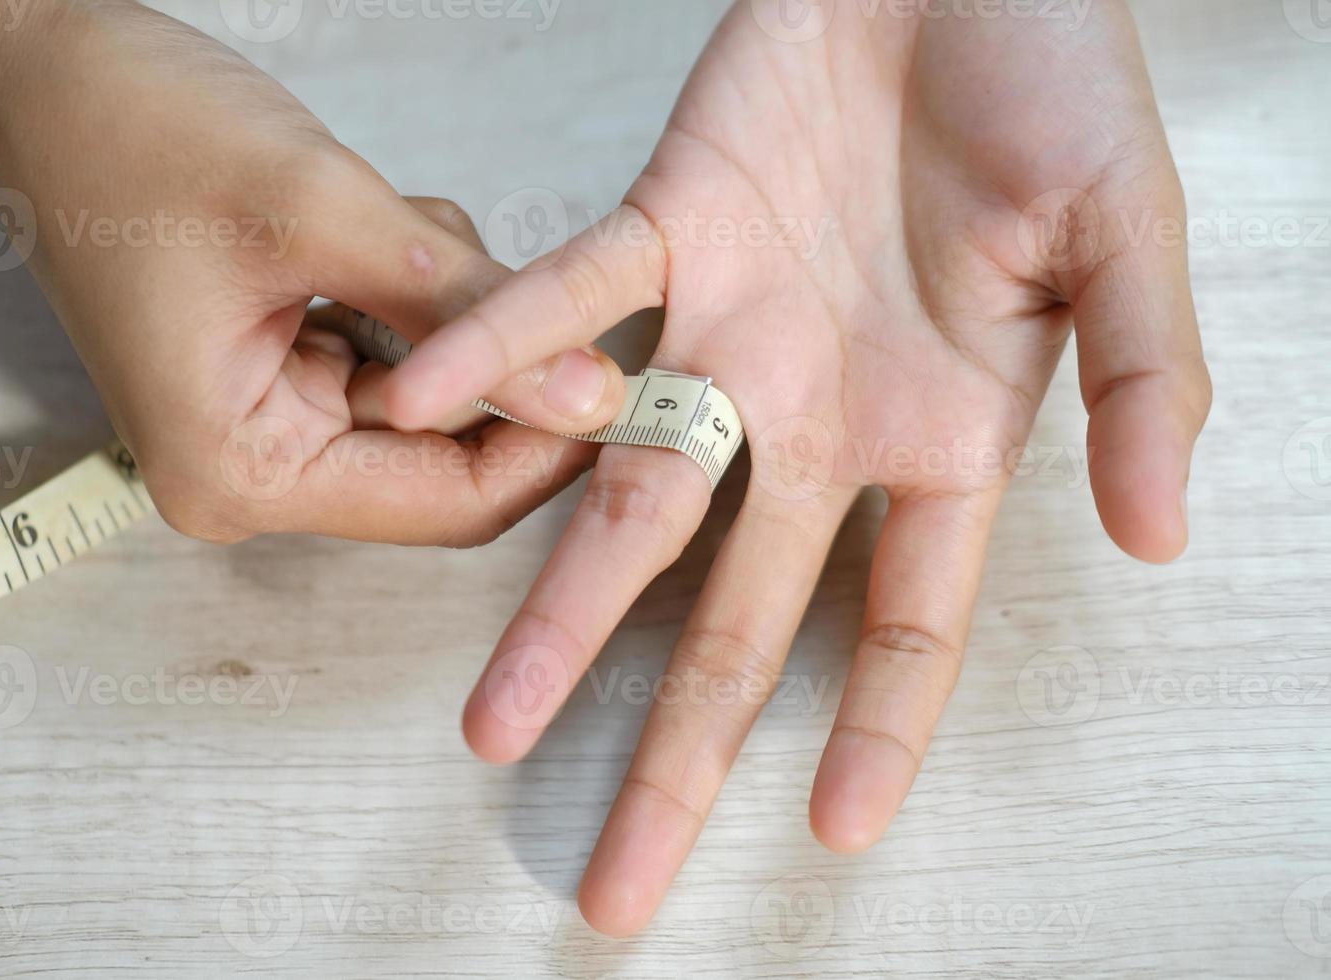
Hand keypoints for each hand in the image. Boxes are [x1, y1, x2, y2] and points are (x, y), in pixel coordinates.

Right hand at [0, 0, 626, 544]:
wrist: (39, 67)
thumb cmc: (127, 130)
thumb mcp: (320, 214)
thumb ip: (463, 312)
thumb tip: (586, 392)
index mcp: (239, 471)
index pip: (446, 503)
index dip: (548, 449)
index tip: (627, 383)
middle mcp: (248, 470)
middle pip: (442, 456)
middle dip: (491, 359)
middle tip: (532, 279)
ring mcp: (264, 420)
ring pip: (429, 393)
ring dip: (446, 306)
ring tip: (397, 226)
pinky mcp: (278, 368)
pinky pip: (394, 349)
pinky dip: (413, 287)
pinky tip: (371, 227)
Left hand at [383, 0, 1211, 933]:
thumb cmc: (1058, 86)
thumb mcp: (1129, 244)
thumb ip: (1141, 385)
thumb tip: (1161, 538)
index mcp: (940, 435)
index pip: (909, 621)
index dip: (877, 729)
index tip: (824, 834)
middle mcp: (821, 413)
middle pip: (739, 611)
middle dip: (679, 746)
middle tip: (612, 881)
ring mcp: (733, 332)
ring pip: (631, 496)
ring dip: (559, 607)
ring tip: (492, 721)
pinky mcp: (667, 224)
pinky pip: (568, 300)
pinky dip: (497, 346)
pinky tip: (416, 406)